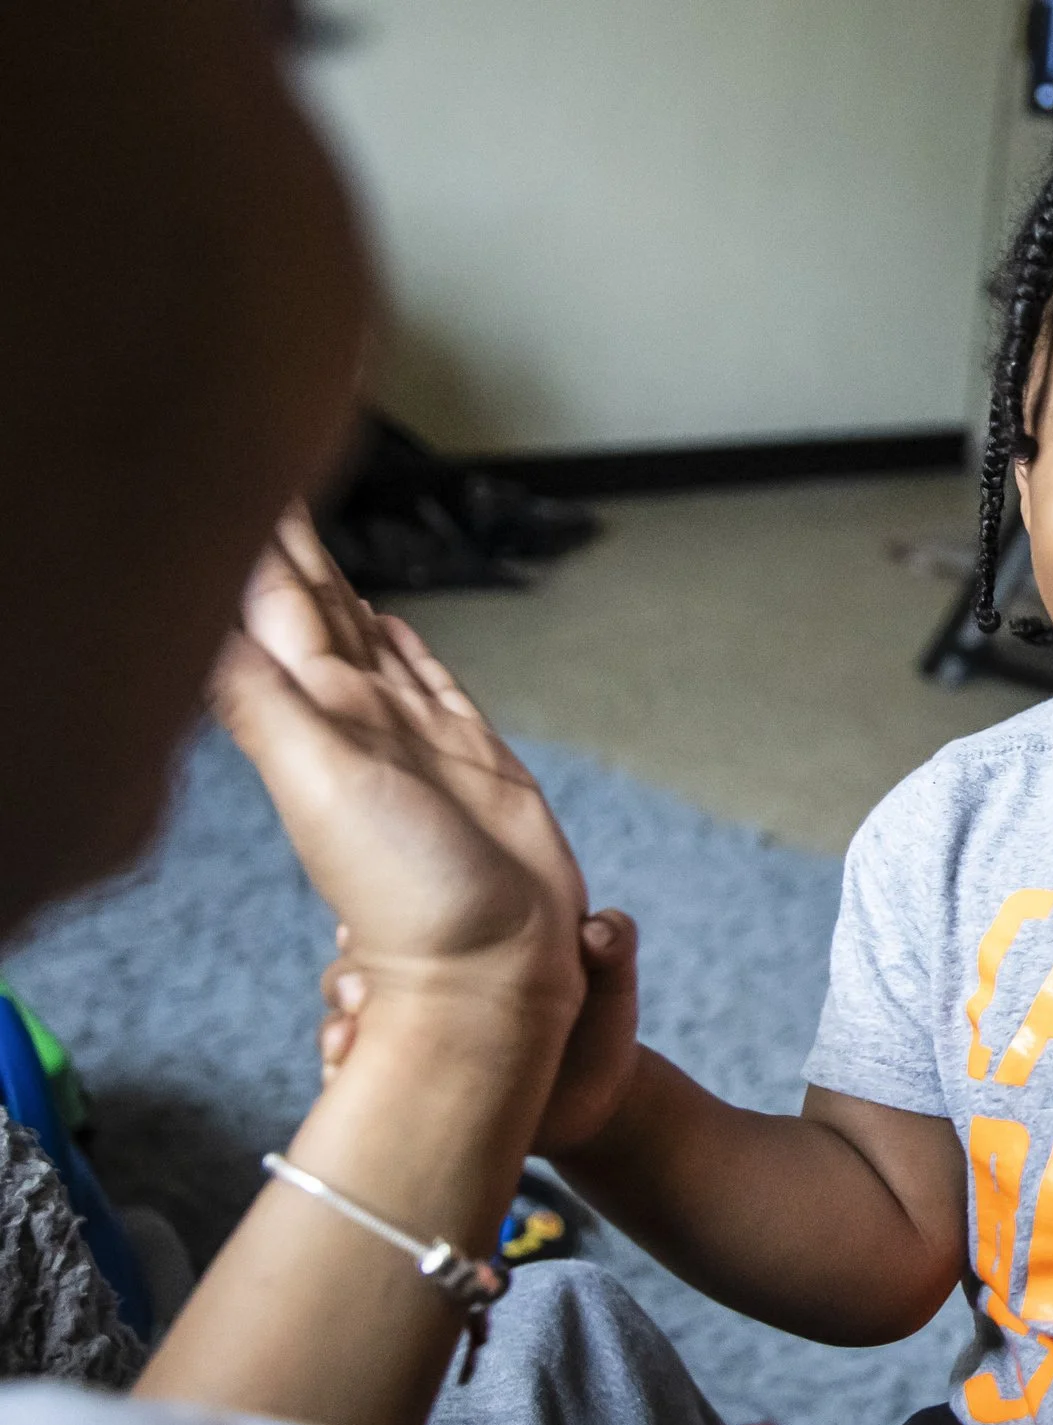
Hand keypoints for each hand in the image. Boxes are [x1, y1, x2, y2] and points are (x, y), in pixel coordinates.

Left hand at [215, 509, 585, 1019]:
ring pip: (367, 630)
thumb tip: (185, 615)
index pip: (269, 598)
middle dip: (287, 536)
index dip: (255, 533)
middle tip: (267, 453)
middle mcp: (358, 713)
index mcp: (314, 709)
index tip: (233, 460)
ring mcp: (414, 732)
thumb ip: (258, 697)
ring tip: (310, 526)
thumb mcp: (317, 782)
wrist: (492, 968)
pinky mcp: (471, 754)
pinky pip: (432, 679)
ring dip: (338, 578)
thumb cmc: (409, 891)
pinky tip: (391, 619)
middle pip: (313, 601)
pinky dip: (409, 645)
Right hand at [321, 908, 644, 1154]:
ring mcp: (407, 1040)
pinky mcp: (405, 1090)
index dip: (380, 918)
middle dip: (348, 976)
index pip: (404, 920)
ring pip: (344, 1024)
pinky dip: (345, 1079)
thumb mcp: (610, 981)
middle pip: (355, 968)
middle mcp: (423, 987)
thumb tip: (597, 930)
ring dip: (338, 1029)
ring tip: (349, 1040)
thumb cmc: (600, 1025)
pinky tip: (345, 1079)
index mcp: (462, 947)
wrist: (594, 1104)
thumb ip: (612, 946)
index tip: (365, 929)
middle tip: (360, 993)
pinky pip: (355, 1082)